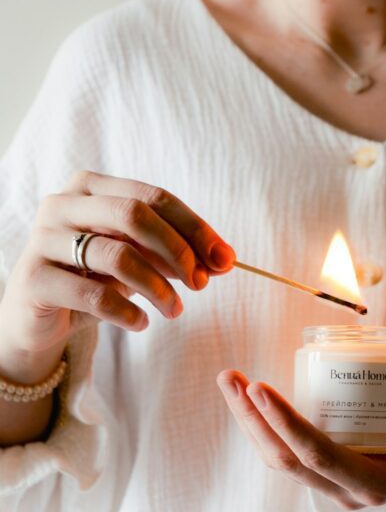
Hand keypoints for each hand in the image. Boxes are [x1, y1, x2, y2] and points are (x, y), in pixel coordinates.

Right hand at [0, 170, 235, 360]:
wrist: (37, 316)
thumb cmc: (92, 279)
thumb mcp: (137, 261)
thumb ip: (174, 254)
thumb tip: (224, 260)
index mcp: (90, 187)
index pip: (153, 197)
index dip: (194, 228)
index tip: (225, 260)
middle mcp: (62, 204)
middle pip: (133, 215)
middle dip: (176, 250)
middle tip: (200, 283)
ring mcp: (43, 239)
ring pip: (116, 255)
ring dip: (157, 288)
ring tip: (174, 311)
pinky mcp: (35, 278)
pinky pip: (93, 294)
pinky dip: (127, 312)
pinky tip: (142, 324)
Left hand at [217, 370, 385, 510]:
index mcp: (375, 486)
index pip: (316, 455)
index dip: (284, 424)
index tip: (259, 388)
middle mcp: (349, 491)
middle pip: (286, 459)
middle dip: (252, 419)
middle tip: (230, 377)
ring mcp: (339, 483)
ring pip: (282, 458)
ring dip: (252, 422)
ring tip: (232, 382)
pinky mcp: (335, 470)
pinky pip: (292, 452)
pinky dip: (268, 426)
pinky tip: (254, 399)